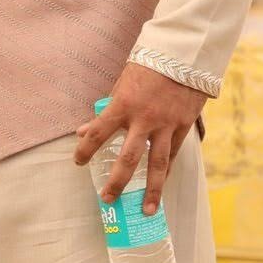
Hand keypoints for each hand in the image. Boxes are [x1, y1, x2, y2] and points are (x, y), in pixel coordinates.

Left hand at [73, 61, 204, 215]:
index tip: (77, 163)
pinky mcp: (185, 125)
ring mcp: (167, 124)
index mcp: (123, 105)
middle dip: (117, 182)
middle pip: (128, 158)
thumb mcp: (121, 84)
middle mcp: (144, 118)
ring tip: (147, 210)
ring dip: (151, 190)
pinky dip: (167, 171)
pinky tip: (161, 185)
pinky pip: (175, 153)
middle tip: (107, 199)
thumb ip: (105, 111)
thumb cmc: (148, 66)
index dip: (85, 151)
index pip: (97, 134)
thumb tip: (83, 131)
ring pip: (157, 164)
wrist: (185, 53)